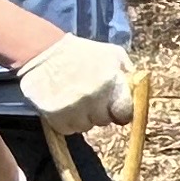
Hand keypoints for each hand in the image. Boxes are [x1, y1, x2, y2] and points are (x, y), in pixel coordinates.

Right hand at [16, 35, 133, 125]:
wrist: (43, 51)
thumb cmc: (80, 52)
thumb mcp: (111, 54)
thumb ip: (127, 72)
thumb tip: (136, 90)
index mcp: (112, 81)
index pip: (125, 112)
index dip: (120, 112)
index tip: (114, 108)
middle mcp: (94, 97)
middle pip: (104, 121)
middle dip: (98, 113)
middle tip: (88, 99)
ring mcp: (74, 108)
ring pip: (85, 127)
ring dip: (81, 118)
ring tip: (73, 102)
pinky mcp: (55, 115)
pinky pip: (67, 129)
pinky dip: (65, 122)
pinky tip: (62, 107)